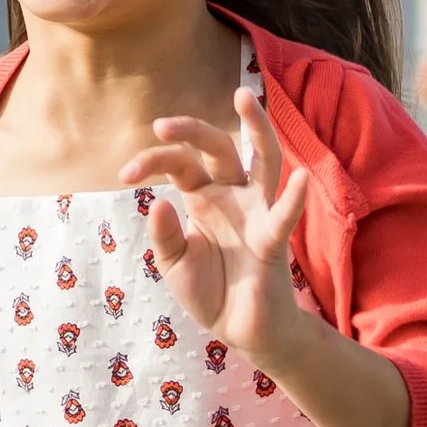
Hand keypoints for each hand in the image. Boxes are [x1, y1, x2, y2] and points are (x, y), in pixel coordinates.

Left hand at [115, 85, 309, 359]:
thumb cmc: (210, 291)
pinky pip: (284, 216)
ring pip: (263, 160)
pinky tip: (302, 178)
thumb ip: (164, 236)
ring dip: (257, 129)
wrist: (241, 330)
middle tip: (162, 124)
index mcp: (205, 196)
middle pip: (218, 148)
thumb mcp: (174, 265)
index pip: (180, 163)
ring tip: (245, 97)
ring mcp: (257, 212)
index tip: (125, 175)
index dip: (152, 161)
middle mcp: (233, 195)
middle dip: (193, 130)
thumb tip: (156, 203)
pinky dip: (293, 198)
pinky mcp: (273, 240)